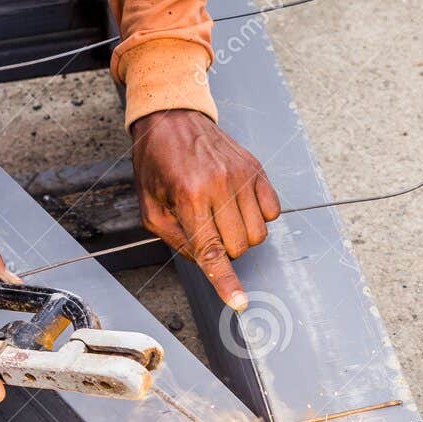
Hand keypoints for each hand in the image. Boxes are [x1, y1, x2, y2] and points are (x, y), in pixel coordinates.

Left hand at [130, 109, 280, 309]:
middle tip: (206, 230)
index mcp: (189, 197)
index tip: (239, 302)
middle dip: (224, 250)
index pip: (211, 251)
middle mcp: (220, 185)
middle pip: (239, 246)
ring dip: (241, 235)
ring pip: (258, 233)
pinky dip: (259, 217)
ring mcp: (242, 176)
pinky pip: (272, 211)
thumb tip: (205, 262)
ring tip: (221, 215)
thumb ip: (176, 240)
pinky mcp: (255, 169)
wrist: (172, 119)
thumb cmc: (157, 164)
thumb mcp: (150, 208)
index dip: (225, 281)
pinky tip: (239, 206)